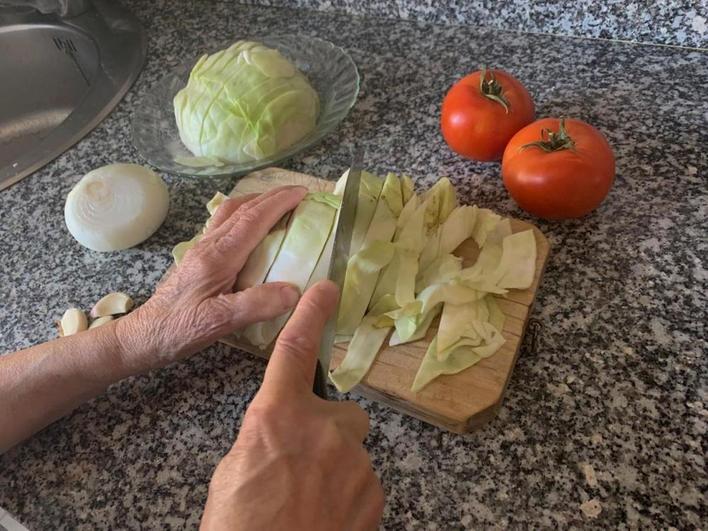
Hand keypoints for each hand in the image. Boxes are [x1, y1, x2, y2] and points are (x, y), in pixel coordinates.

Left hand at [115, 186, 307, 372]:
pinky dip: (244, 217)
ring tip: (279, 204)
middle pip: (242, 209)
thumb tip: (294, 291)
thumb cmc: (178, 329)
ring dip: (256, 202)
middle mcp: (209, 245)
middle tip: (299, 194)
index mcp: (217, 256)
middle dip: (272, 197)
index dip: (279, 203)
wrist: (144, 336)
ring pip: (230, 214)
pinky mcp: (199, 258)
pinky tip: (252, 229)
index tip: (303, 193)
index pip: (253, 219)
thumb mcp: (219, 322)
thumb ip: (256, 305)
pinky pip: (224, 226)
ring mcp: (202, 250)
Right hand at [201, 281, 384, 530]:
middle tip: (302, 467)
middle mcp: (323, 430)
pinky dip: (348, 494)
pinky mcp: (374, 493)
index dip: (310, 314)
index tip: (327, 288)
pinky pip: (363, 480)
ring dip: (337, 467)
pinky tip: (326, 517)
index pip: (294, 351)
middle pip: (342, 412)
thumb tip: (280, 433)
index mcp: (277, 418)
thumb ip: (263, 438)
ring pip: (352, 450)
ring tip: (309, 501)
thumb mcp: (233, 472)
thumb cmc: (237, 526)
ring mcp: (355, 462)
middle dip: (328, 431)